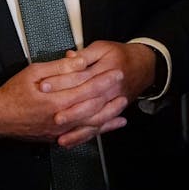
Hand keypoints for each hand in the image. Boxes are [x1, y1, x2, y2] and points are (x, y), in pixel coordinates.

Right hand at [0, 52, 126, 142]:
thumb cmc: (13, 94)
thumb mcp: (33, 72)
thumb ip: (59, 68)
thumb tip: (79, 62)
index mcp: (55, 101)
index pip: (86, 89)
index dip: (103, 80)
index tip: (115, 72)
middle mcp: (60, 119)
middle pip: (93, 107)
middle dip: (110, 96)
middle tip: (123, 85)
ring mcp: (60, 131)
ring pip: (91, 124)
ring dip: (109, 114)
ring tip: (122, 105)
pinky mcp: (58, 137)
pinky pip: (83, 135)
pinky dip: (99, 130)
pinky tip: (110, 124)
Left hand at [39, 40, 154, 145]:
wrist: (145, 66)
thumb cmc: (121, 56)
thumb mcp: (102, 48)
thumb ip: (84, 55)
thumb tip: (68, 57)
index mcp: (106, 70)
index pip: (79, 78)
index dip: (60, 82)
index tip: (43, 86)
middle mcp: (110, 90)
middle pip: (87, 102)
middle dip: (68, 112)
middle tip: (51, 116)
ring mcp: (113, 103)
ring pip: (94, 120)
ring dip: (77, 130)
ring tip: (61, 136)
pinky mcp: (113, 112)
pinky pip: (99, 127)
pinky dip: (84, 136)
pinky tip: (71, 141)